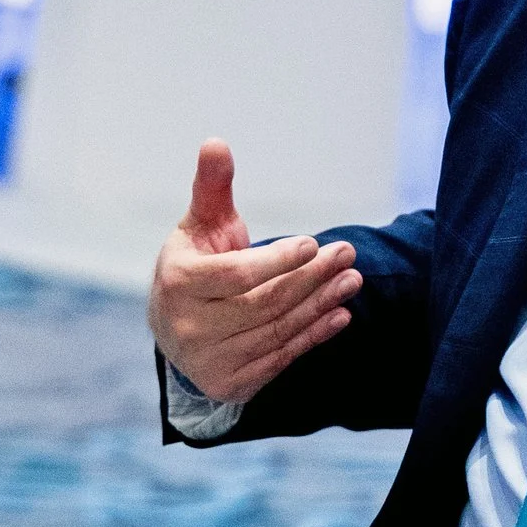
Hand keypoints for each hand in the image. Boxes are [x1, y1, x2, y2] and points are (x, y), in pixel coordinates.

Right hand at [147, 140, 359, 408]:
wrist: (174, 329)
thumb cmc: (195, 265)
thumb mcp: (199, 225)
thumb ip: (212, 188)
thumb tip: (217, 142)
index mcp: (178, 283)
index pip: (236, 275)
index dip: (277, 261)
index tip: (312, 244)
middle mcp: (189, 327)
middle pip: (265, 303)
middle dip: (311, 278)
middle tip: (346, 254)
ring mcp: (210, 360)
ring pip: (278, 331)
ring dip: (321, 304)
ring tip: (352, 279)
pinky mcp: (232, 383)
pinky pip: (282, 358)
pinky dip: (314, 335)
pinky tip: (339, 314)